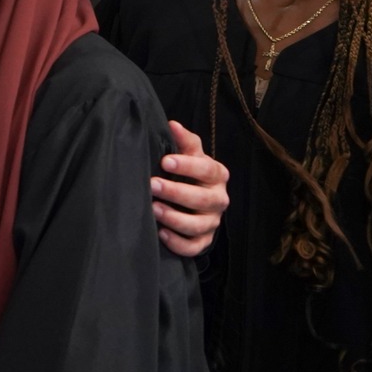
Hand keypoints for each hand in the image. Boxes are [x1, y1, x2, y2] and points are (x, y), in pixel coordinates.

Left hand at [151, 120, 229, 257]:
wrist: (193, 202)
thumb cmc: (189, 174)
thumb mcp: (189, 155)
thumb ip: (184, 141)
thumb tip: (172, 125)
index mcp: (217, 175)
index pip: (208, 169)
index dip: (188, 166)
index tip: (165, 161)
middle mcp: (219, 200)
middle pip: (201, 199)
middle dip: (176, 192)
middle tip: (152, 185)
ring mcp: (212, 223)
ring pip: (197, 225)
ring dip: (174, 218)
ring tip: (153, 209)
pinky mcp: (204, 241)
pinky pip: (193, 247)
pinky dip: (177, 242)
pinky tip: (160, 233)